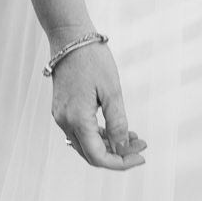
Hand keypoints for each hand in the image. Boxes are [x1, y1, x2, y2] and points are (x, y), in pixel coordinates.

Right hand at [49, 37, 144, 170]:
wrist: (70, 38)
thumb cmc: (92, 60)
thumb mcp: (112, 91)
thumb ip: (117, 123)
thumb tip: (122, 148)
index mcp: (76, 119)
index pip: (98, 156)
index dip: (120, 162)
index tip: (140, 157)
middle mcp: (64, 122)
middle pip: (91, 154)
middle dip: (118, 154)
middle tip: (140, 147)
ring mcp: (61, 116)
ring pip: (85, 144)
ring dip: (109, 145)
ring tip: (133, 137)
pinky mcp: (62, 109)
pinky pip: (80, 131)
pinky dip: (98, 134)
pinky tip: (115, 128)